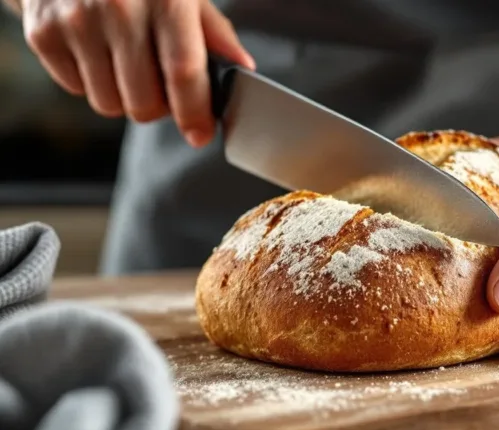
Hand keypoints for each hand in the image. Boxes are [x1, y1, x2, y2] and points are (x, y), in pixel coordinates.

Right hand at [20, 0, 254, 146]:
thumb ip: (215, 32)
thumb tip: (242, 69)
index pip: (184, 72)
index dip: (195, 112)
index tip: (201, 134)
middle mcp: (118, 8)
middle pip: (144, 103)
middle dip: (159, 109)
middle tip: (161, 88)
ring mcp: (76, 21)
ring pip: (110, 105)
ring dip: (124, 98)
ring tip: (127, 65)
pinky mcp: (43, 34)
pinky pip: (78, 91)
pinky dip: (92, 82)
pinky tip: (97, 51)